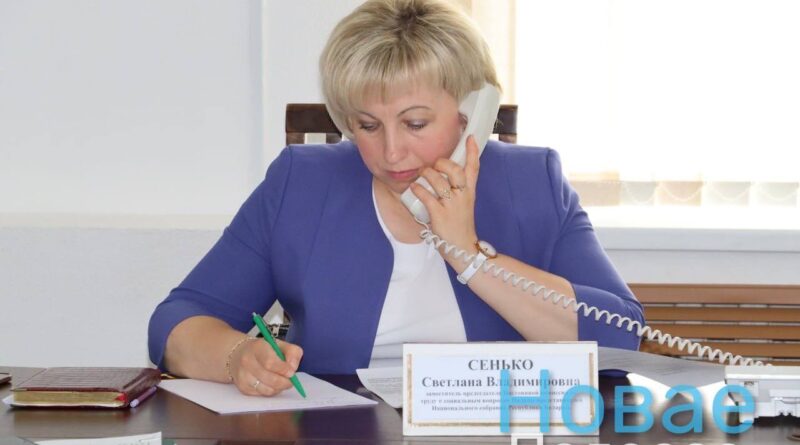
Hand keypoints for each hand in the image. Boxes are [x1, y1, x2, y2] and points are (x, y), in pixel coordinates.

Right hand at [229, 337, 302, 396]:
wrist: (238, 354)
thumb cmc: (263, 350)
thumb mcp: (280, 344)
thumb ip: (292, 352)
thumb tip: (293, 368)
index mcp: (257, 348)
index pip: (270, 362)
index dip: (283, 369)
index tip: (292, 372)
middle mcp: (247, 362)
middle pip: (270, 378)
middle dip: (284, 382)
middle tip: (291, 380)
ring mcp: (243, 376)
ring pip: (267, 389)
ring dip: (279, 388)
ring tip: (281, 381)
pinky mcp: (243, 387)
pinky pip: (262, 394)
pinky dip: (271, 391)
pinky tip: (271, 383)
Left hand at [410, 135, 480, 261]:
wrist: (462, 248)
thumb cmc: (460, 224)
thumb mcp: (464, 204)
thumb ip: (458, 189)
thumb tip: (441, 175)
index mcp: (469, 192)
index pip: (474, 168)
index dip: (472, 151)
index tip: (469, 137)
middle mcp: (463, 196)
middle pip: (456, 170)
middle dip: (443, 163)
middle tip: (434, 165)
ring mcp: (452, 205)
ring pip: (439, 181)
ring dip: (427, 174)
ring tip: (421, 175)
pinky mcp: (440, 215)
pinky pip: (427, 196)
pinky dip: (418, 189)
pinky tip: (414, 188)